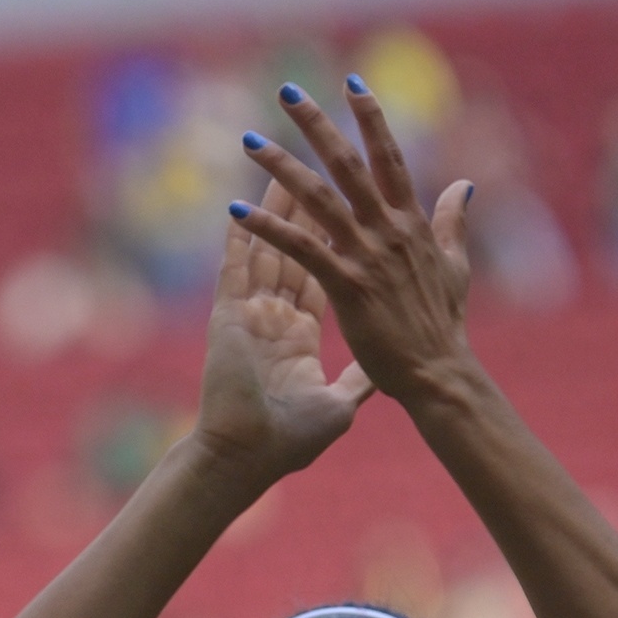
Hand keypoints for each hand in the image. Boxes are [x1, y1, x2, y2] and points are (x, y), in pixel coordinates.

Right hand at [194, 174, 374, 486]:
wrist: (249, 459)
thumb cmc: (288, 444)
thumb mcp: (339, 406)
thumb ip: (361, 380)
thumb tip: (389, 371)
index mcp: (299, 335)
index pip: (323, 269)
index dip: (336, 233)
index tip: (351, 198)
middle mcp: (274, 316)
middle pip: (296, 246)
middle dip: (309, 200)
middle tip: (319, 159)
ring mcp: (249, 313)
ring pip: (267, 244)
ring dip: (275, 202)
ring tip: (284, 157)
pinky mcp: (228, 316)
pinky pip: (236, 265)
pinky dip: (240, 232)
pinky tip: (244, 198)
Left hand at [231, 80, 474, 403]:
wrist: (438, 372)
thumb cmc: (441, 326)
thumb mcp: (454, 265)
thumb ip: (454, 222)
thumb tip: (465, 183)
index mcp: (412, 222)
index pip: (388, 157)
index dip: (371, 116)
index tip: (352, 81)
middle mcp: (389, 229)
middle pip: (348, 164)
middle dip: (318, 123)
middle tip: (287, 90)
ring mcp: (368, 256)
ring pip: (319, 198)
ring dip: (281, 166)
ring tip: (250, 141)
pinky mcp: (348, 286)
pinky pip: (301, 248)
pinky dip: (268, 228)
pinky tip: (237, 211)